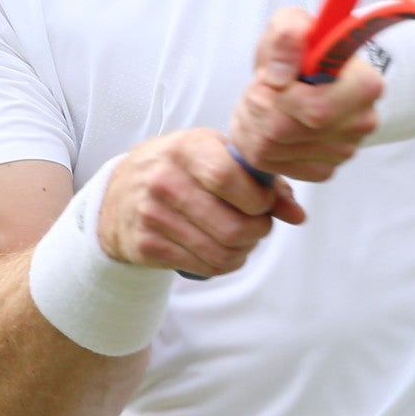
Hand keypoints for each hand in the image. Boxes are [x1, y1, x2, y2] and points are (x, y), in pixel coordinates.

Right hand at [97, 129, 305, 277]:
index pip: (228, 177)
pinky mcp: (148, 246)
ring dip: (244, 251)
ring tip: (242, 238)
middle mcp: (164, 181)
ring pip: (222, 252)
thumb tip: (296, 214)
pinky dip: (224, 263)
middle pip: (232, 226)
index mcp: (185, 148)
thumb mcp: (214, 156)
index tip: (264, 202)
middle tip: (258, 225)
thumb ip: (260, 180)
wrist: (118, 193)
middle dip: (258, 232)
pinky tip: (222, 249)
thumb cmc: (179, 168)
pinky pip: (205, 267)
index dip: (258, 198)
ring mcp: (153, 216)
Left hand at [229, 8, 383, 182]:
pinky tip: (263, 123)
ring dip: (250, 122)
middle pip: (284, 131)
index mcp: (365, 85)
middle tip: (256, 89)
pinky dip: (255, 143)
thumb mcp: (291, 23)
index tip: (273, 77)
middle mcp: (361, 123)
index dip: (279, 96)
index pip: (315, 110)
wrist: (303, 76)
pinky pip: (271, 165)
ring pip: (270, 149)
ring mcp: (343, 151)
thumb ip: (287, 34)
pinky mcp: (323, 169)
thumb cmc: (302, 49)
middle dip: (256, 106)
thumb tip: (281, 73)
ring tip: (258, 102)